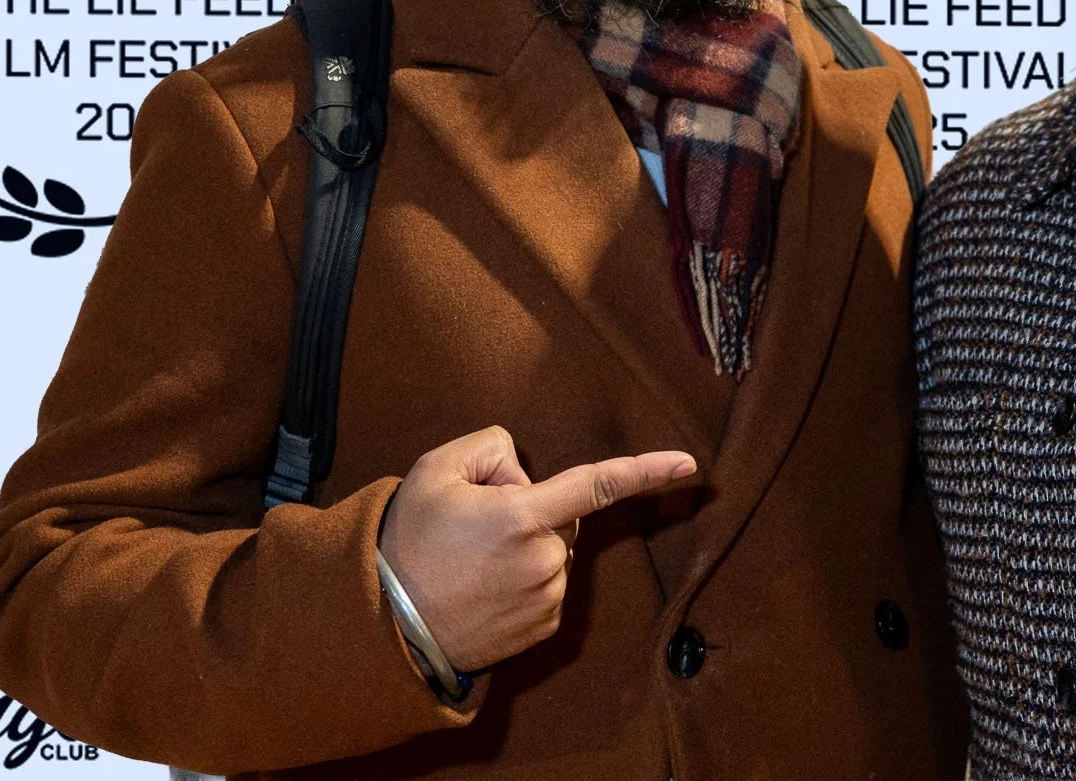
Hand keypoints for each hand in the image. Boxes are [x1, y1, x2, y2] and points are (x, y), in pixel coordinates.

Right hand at [377, 425, 695, 672]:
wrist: (385, 627)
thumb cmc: (407, 544)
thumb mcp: (435, 471)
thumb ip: (489, 446)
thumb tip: (523, 472)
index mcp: (524, 517)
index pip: (597, 484)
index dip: (647, 470)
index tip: (690, 464)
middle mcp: (545, 560)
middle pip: (563, 517)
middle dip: (532, 512)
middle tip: (475, 529)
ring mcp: (547, 599)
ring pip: (556, 554)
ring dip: (528, 549)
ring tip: (473, 564)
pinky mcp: (543, 628)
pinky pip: (548, 588)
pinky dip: (526, 582)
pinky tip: (484, 589)